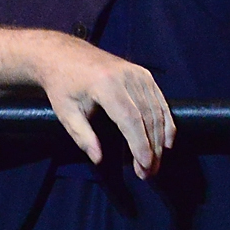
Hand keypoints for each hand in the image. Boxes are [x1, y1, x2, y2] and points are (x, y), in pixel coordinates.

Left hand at [31, 35, 173, 176]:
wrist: (64, 55)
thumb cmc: (63, 86)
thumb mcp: (66, 112)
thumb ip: (82, 136)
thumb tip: (98, 159)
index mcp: (106, 84)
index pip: (130, 119)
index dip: (139, 145)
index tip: (144, 166)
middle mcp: (127, 76)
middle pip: (147, 117)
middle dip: (151, 148)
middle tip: (147, 173)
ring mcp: (138, 73)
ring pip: (156, 111)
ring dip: (159, 140)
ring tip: (154, 164)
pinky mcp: (144, 74)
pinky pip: (160, 101)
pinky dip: (166, 123)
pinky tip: (167, 143)